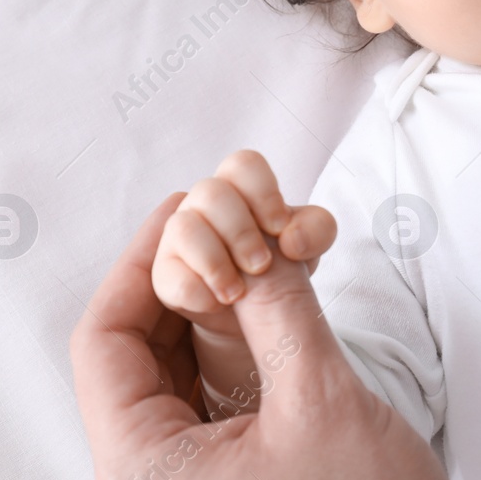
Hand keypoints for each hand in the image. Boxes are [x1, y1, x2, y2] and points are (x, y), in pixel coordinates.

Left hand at [70, 195, 467, 479]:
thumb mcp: (322, 404)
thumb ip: (281, 310)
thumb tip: (256, 240)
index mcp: (146, 472)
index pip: (105, 340)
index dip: (141, 260)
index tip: (186, 208)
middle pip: (140, 353)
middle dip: (188, 279)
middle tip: (237, 225)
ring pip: (185, 376)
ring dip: (224, 312)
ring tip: (271, 259)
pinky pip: (222, 405)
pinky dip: (248, 351)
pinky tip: (288, 313)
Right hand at [152, 149, 336, 341]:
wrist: (256, 315)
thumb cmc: (281, 267)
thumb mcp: (309, 247)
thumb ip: (316, 230)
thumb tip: (292, 240)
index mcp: (241, 189)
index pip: (243, 164)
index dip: (263, 193)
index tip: (279, 228)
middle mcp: (204, 205)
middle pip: (209, 192)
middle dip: (240, 233)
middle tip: (262, 266)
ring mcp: (179, 237)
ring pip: (182, 226)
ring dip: (215, 263)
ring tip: (239, 294)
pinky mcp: (165, 274)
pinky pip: (169, 275)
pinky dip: (198, 292)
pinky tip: (218, 304)